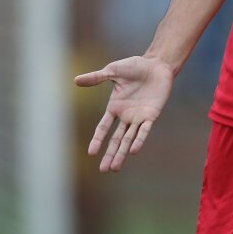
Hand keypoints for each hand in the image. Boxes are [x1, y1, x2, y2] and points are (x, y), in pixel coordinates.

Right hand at [75, 56, 173, 172]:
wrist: (157, 64)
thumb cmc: (135, 66)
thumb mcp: (113, 71)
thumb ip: (96, 78)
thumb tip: (75, 80)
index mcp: (115, 107)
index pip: (103, 127)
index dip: (97, 140)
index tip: (90, 153)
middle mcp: (126, 115)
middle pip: (116, 139)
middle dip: (110, 154)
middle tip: (104, 170)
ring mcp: (139, 117)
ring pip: (128, 139)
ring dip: (122, 154)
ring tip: (115, 169)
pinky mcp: (152, 115)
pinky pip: (144, 130)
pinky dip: (139, 140)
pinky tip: (133, 151)